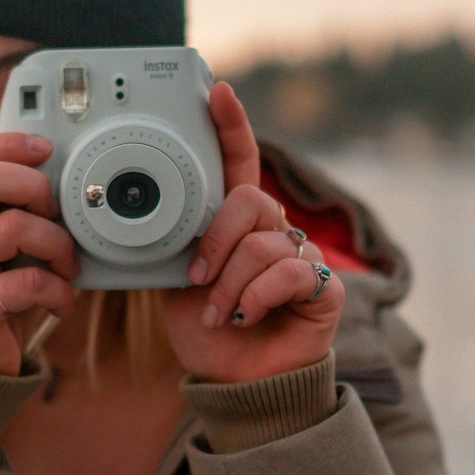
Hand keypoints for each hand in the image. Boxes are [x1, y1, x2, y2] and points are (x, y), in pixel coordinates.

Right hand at [0, 133, 77, 374]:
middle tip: (56, 213)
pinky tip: (62, 301)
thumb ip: (25, 211)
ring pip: (12, 229)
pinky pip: (25, 283)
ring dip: (57, 245)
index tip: (46, 151)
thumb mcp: (11, 245)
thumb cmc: (1, 293)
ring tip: (67, 266)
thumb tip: (72, 182)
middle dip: (34, 187)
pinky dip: (57, 291)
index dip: (9, 144)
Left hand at [159, 82, 343, 382]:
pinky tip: (246, 317)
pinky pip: (290, 272)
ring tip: (219, 314)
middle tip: (197, 280)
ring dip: (230, 286)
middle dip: (215, 242)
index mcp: (238, 222)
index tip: (217, 91)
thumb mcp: (177, 280)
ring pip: (263, 244)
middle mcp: (274, 231)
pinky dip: (257, 298)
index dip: (230, 126)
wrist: (234, 383)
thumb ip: (179, 242)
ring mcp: (302, 257)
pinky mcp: (325, 288)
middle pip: (250, 201)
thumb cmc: (206, 331)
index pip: (239, 163)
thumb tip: (149, 213)